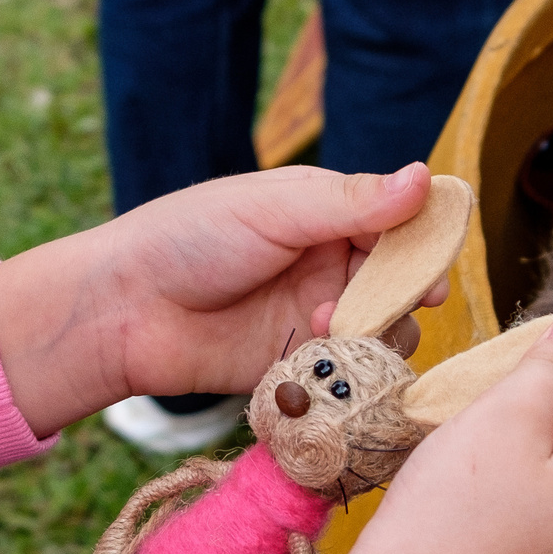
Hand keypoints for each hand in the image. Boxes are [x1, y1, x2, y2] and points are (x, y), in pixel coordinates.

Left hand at [0, 163, 440, 437]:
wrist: (123, 309)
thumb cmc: (189, 238)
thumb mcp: (274, 209)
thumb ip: (351, 202)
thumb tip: (424, 177)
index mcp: (327, 213)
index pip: (401, 224)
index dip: (422, 245)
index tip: (428, 266)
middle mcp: (330, 264)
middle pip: (402, 284)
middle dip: (402, 295)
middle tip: (394, 303)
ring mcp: (316, 318)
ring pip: (384, 333)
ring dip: (372, 333)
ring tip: (328, 325)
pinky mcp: (297, 367)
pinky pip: (346, 376)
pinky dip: (344, 370)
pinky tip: (311, 354)